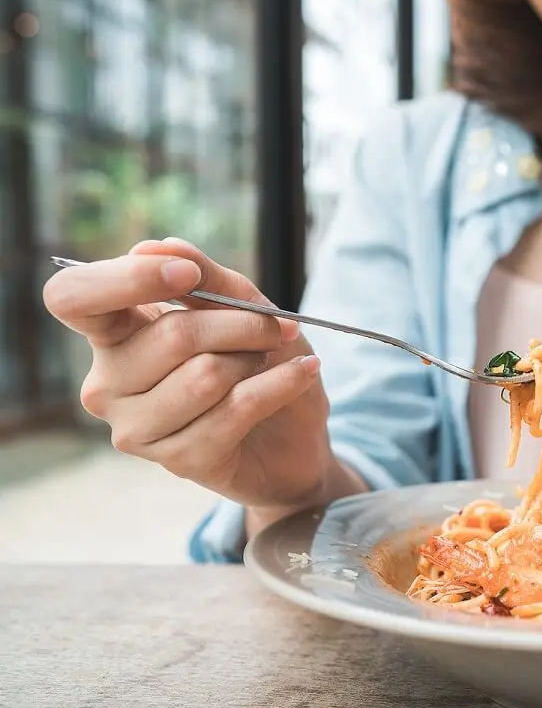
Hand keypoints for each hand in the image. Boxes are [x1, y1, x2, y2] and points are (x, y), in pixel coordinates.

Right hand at [42, 238, 366, 534]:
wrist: (296, 438)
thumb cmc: (259, 363)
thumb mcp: (243, 307)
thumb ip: (204, 276)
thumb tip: (155, 247)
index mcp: (112, 334)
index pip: (73, 297)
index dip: (127, 280)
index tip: (187, 276)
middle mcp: (108, 383)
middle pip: (172, 335)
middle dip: (242, 323)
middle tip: (277, 327)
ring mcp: (137, 427)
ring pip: (205, 375)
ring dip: (257, 358)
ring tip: (273, 360)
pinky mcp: (178, 460)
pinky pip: (236, 409)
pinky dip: (281, 384)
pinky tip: (302, 374)